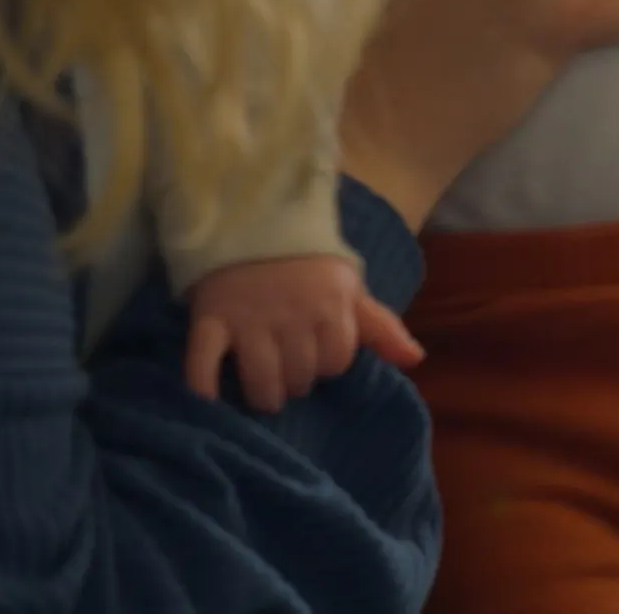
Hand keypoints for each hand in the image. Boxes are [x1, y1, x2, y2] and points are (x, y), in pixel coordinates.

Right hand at [182, 255, 424, 411]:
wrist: (250, 219)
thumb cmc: (307, 263)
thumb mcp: (348, 288)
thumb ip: (381, 326)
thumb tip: (416, 360)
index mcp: (329, 306)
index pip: (336, 362)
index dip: (327, 362)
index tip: (316, 351)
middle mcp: (291, 317)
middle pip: (300, 378)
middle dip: (296, 380)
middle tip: (287, 366)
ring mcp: (249, 319)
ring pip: (261, 380)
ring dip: (263, 393)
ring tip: (263, 388)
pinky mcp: (211, 318)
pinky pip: (203, 362)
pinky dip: (203, 385)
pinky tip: (209, 400)